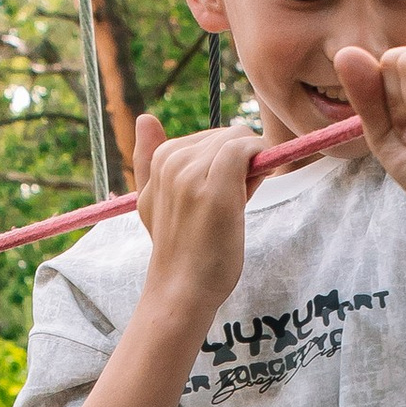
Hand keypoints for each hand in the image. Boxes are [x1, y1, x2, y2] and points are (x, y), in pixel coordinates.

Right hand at [131, 114, 255, 315]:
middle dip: (239, 158)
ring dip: (251, 161)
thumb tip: (145, 117)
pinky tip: (257, 181)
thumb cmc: (178, 248)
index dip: (223, 159)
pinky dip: (260, 156)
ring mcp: (193, 174)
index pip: (208, 138)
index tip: (225, 187)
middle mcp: (172, 161)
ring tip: (241, 198)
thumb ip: (148, 160)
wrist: (182, 288)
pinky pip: (245, 148)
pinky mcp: (217, 188)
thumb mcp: (153, 201)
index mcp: (160, 159)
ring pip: (237, 139)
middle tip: (237, 195)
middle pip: (226, 135)